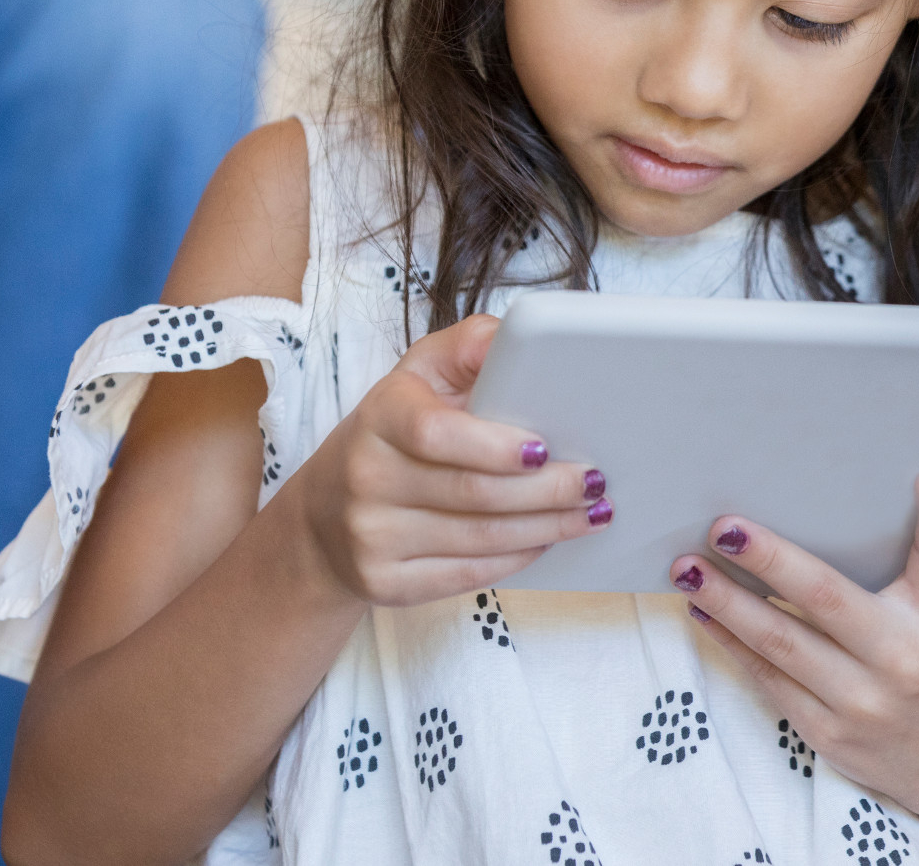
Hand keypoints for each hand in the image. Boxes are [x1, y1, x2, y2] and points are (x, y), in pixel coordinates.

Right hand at [288, 314, 612, 606]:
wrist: (325, 514)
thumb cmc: (393, 433)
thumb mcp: (419, 375)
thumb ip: (468, 346)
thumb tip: (516, 335)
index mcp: (379, 416)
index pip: (435, 432)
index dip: (494, 446)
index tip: (544, 448)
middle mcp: (367, 477)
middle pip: (472, 493)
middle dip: (546, 491)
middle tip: (593, 482)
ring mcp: (371, 536)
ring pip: (478, 539)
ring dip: (546, 528)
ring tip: (590, 513)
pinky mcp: (384, 583)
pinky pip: (466, 574)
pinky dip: (517, 558)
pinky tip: (548, 540)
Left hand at [670, 469, 918, 836]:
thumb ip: (915, 570)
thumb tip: (889, 498)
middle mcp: (899, 660)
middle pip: (824, 599)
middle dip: (767, 559)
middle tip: (721, 526)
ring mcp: (861, 704)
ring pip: (780, 643)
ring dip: (727, 603)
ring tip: (688, 571)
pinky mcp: (830, 736)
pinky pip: (771, 682)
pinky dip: (734, 646)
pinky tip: (705, 616)